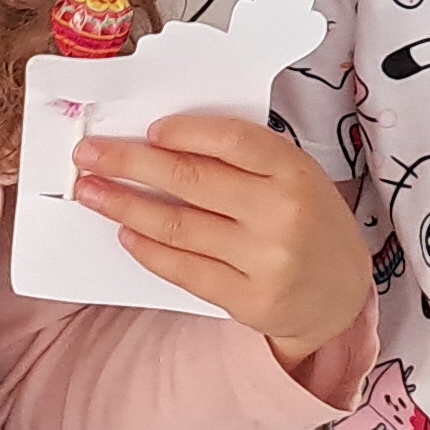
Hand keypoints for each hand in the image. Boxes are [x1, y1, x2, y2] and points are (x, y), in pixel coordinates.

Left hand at [74, 115, 372, 366]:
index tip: (147, 130)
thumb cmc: (308, 221)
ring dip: (125, 207)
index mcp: (294, 170)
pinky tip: (126, 234)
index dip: (184, 133)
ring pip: (179, 226)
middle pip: (192, 180)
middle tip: (88, 156)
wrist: (341, 295)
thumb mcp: (293, 176)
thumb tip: (161, 143)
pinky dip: (149, 251)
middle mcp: (281, 212)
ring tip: (91, 193)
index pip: (231, 140)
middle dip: (130, 164)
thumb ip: (243, 158)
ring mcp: (265, 260)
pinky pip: (185, 270)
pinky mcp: (248, 299)